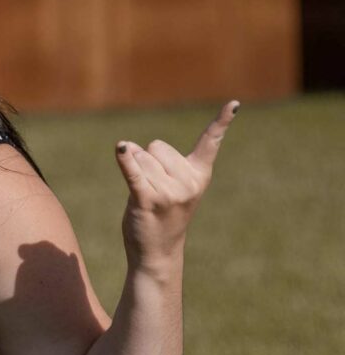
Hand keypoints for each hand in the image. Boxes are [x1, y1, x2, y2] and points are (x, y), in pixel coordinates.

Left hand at [115, 100, 239, 270]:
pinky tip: (120, 149)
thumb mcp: (169, 185)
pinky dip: (124, 161)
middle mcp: (189, 182)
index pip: (211, 142)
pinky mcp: (148, 200)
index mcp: (199, 175)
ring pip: (140, 157)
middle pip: (156, 146)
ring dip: (134, 170)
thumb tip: (126, 147)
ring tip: (144, 196)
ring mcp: (170, 192)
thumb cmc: (163, 213)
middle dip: (147, 161)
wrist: (157, 251)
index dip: (222, 121)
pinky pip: (133, 173)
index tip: (234, 103)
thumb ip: (155, 161)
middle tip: (154, 189)